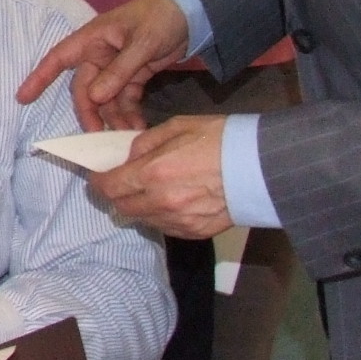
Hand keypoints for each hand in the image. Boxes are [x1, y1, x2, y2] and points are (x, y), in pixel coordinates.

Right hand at [17, 0, 192, 130]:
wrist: (191, 13)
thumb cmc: (160, 18)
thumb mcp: (142, 42)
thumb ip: (119, 70)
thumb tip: (95, 97)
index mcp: (93, 39)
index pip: (58, 58)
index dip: (39, 77)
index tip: (22, 98)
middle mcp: (99, 55)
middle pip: (85, 89)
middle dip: (90, 113)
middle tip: (99, 137)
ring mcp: (116, 68)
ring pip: (105, 99)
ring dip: (113, 118)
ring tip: (127, 137)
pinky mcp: (134, 77)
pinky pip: (125, 99)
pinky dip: (130, 113)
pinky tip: (137, 127)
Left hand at [92, 115, 233, 239]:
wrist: (262, 166)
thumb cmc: (221, 140)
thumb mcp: (177, 127)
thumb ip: (145, 143)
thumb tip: (129, 157)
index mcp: (153, 173)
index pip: (109, 187)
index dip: (98, 182)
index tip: (98, 177)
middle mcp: (162, 202)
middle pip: (122, 207)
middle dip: (116, 195)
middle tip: (122, 183)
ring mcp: (179, 220)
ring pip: (143, 219)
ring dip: (139, 206)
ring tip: (150, 190)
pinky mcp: (195, 232)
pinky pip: (166, 228)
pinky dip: (161, 216)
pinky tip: (171, 201)